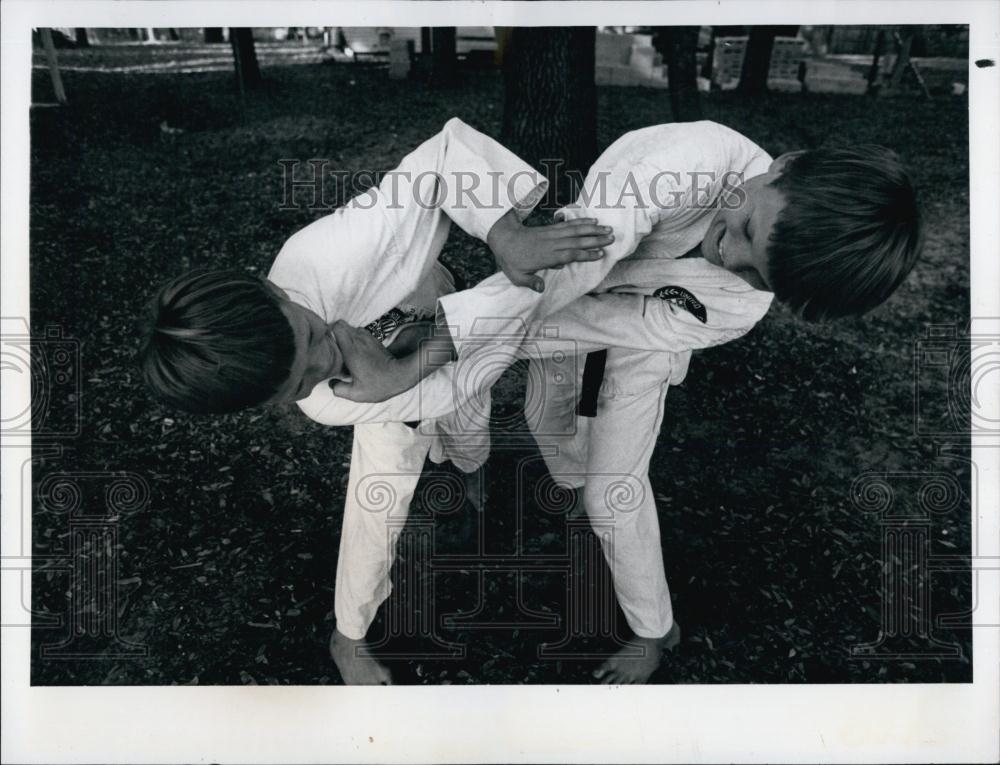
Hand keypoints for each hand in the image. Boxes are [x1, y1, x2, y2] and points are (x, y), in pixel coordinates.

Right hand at [328, 321, 405, 402]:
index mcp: (351, 350)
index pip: (336, 326)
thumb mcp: (356, 393)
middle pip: (341, 325)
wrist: (400, 376)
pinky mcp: (374, 340)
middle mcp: (358, 340)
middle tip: (331, 346)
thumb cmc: (379, 385)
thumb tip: (331, 384)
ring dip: (344, 336)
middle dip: (333, 333)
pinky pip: (359, 333)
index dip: (327, 331)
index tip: (325, 342)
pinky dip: (354, 338)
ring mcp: (367, 338)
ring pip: (350, 328)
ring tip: (343, 350)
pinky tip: (354, 352)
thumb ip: (339, 390)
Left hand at [487, 210, 613, 291]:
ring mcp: (552, 234)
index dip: (585, 254)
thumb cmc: (512, 260)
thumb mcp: (517, 276)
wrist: (504, 239)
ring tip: (607, 229)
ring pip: (575, 231)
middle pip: (577, 241)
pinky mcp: (551, 229)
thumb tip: (541, 289)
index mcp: (546, 256)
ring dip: (592, 229)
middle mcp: (552, 243)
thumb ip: (530, 282)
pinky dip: (581, 222)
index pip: (569, 254)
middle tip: (611, 238)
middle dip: (595, 239)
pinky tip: (592, 220)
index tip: (600, 254)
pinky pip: (568, 225)